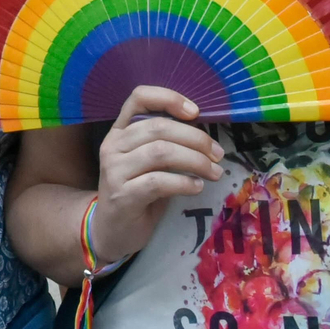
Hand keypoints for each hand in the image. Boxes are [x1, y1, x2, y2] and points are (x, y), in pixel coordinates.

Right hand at [89, 87, 224, 263]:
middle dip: (196, 138)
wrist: (111, 230)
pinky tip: (197, 187)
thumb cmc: (137, 192)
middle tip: (218, 154)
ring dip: (195, 161)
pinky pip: (159, 182)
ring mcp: (114, 171)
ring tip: (214, 172)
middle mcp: (113, 145)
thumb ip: (165, 143)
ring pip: (160, 152)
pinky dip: (184, 182)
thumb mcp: (148, 162)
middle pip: (158, 127)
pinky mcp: (122, 196)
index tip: (196, 112)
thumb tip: (204, 135)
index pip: (139, 98)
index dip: (169, 98)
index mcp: (120, 130)